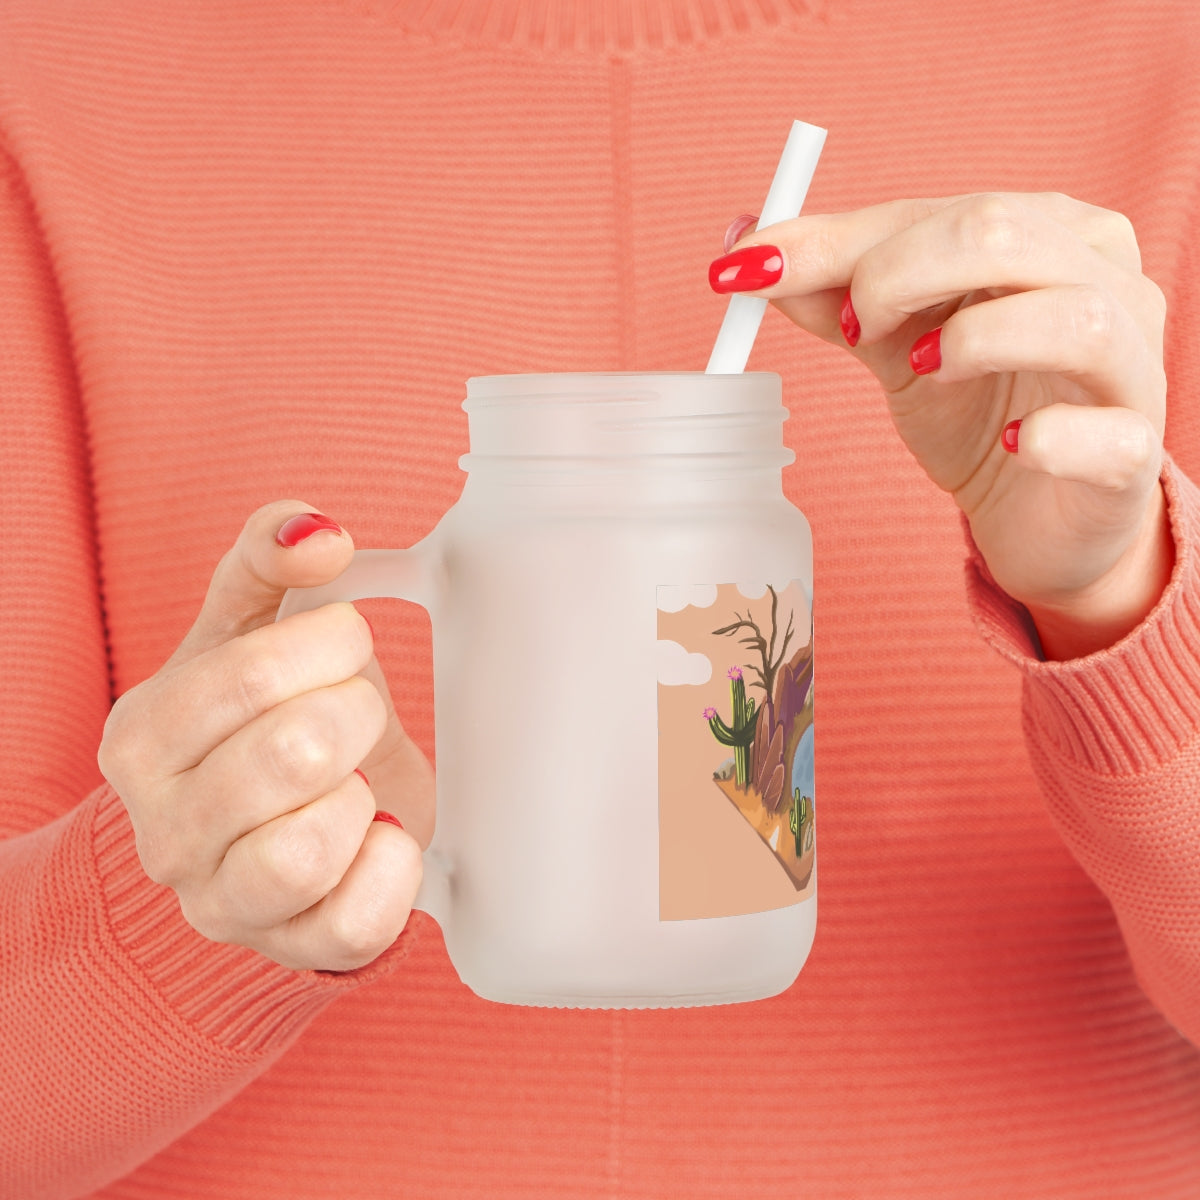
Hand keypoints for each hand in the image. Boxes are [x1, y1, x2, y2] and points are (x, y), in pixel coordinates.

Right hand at [97, 501, 432, 971]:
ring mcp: (222, 902)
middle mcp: (164, 831)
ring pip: (308, 849)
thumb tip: (318, 532)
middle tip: (356, 713)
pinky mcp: (292, 949)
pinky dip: (393, 867)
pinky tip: (381, 833)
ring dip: (362, 796)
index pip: (252, 674)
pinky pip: (356, 922)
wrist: (270, 824)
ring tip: (356, 779)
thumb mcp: (249, 627)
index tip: (345, 643)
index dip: (330, 645)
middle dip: (356, 714)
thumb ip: (268, 558)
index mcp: (143, 737)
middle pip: (294, 754)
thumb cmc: (261, 717)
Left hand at [712, 193, 1172, 658]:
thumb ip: (834, 295)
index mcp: (1047, 234)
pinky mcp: (1134, 455)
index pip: (938, 212)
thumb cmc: (977, 412)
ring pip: (1074, 317)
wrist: (1039, 515)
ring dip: (973, 340)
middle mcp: (1105, 281)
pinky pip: (1107, 434)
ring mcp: (1132, 366)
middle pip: (1003, 234)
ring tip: (922, 371)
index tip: (749, 269)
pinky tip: (1013, 446)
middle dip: (897, 274)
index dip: (837, 240)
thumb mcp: (896, 346)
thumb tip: (747, 249)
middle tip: (852, 329)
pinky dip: (1050, 437)